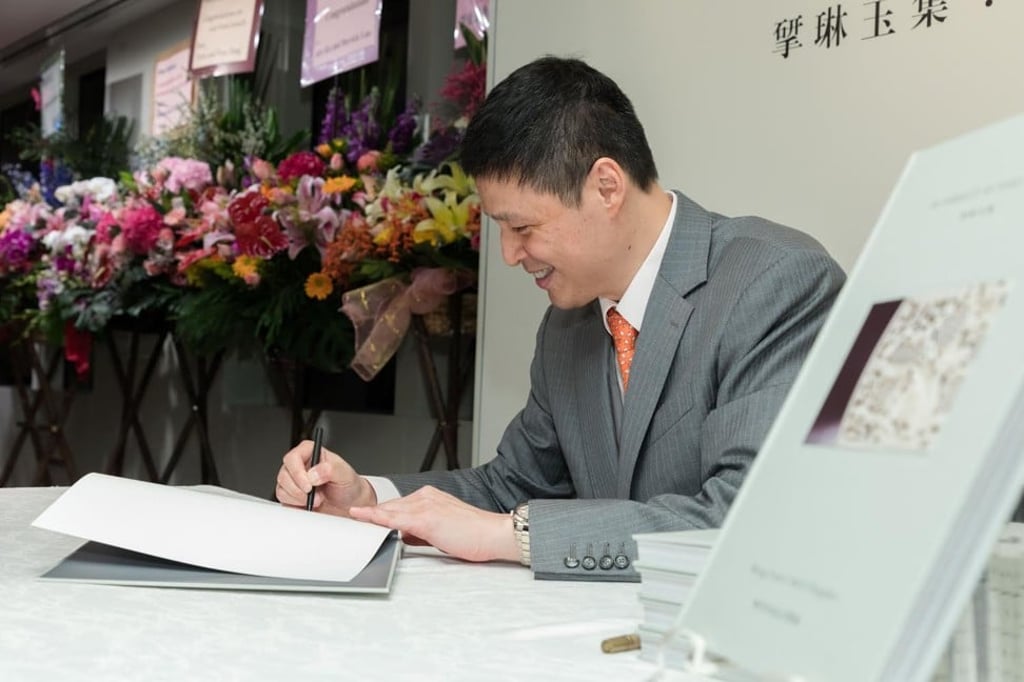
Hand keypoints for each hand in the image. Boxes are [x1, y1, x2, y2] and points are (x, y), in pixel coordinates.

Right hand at [275, 440, 376, 515]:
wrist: (349, 504)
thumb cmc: (347, 484)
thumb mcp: (345, 474)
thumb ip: (330, 470)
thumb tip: (313, 474)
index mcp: (311, 452)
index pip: (294, 457)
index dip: (298, 472)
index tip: (309, 485)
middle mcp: (299, 465)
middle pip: (284, 474)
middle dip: (299, 489)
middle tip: (316, 496)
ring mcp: (293, 480)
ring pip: (282, 488)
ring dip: (299, 498)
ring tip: (317, 500)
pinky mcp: (291, 495)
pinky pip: (283, 500)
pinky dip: (296, 505)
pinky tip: (309, 505)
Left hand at [349, 486, 519, 563]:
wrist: (493, 534)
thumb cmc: (474, 535)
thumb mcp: (442, 531)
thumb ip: (421, 531)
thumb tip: (404, 537)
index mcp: (430, 497)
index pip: (398, 505)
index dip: (379, 513)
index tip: (361, 516)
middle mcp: (426, 496)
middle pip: (390, 506)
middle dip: (370, 515)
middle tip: (349, 519)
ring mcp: (426, 505)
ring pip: (390, 510)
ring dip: (369, 516)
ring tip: (350, 519)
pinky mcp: (426, 518)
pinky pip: (395, 518)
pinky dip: (377, 518)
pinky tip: (364, 518)